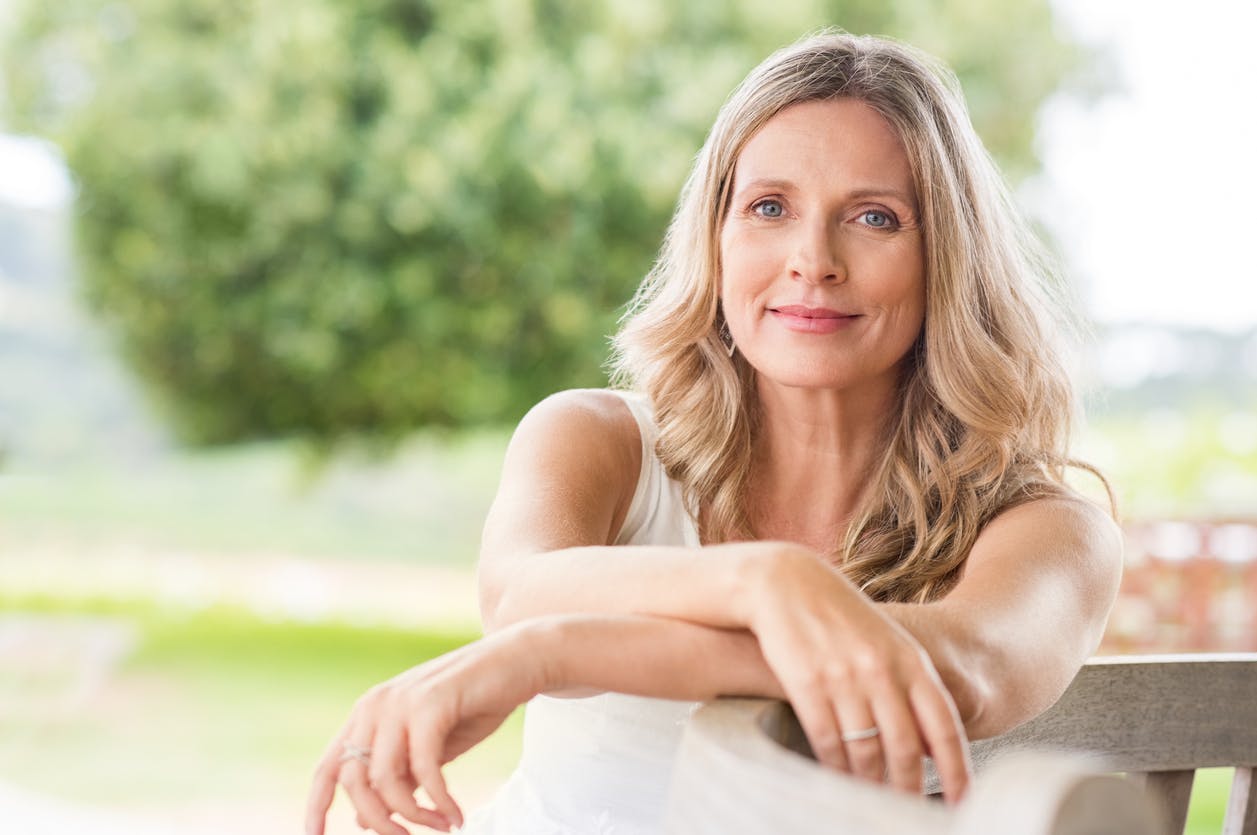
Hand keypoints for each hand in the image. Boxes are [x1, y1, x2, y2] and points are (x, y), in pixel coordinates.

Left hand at [305, 624, 548, 834]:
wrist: (517, 660)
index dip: (315, 808)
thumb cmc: (474, 705)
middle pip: (354, 782)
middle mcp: (375, 705)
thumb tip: (363, 820)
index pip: (328, 768)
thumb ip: (398, 777)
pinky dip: (440, 800)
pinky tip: (457, 815)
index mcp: (368, 713)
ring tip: (442, 826)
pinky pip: (424, 769)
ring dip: (413, 815)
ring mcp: (401, 702)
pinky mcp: (430, 704)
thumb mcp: (430, 749)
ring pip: (385, 780)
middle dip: (380, 822)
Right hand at [746, 546, 971, 801]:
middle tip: (907, 812)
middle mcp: (882, 671)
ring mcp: (844, 678)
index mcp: (910, 661)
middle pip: (906, 748)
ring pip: (865, 751)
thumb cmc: (841, 619)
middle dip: (909, 789)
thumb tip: (933, 747)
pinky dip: (834, 768)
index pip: (944, 727)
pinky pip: (827, 742)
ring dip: (870, 785)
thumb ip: (912, 689)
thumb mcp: (887, 645)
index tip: (963, 802)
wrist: (787, 583)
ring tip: (871, 802)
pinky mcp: (807, 683)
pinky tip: (837, 780)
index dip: (957, 770)